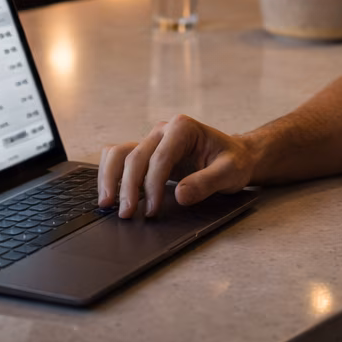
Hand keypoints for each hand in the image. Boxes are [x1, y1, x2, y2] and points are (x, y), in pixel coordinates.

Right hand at [98, 114, 256, 217]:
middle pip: (135, 157)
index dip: (152, 185)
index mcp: (183, 128)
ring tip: (107, 204)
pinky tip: (110, 194)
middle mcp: (163, 130)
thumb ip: (206, 182)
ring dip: (111, 178)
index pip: (160, 157)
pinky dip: (110, 174)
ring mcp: (152, 140)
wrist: (235, 156)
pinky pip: (119, 157)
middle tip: (127, 214)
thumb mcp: (230, 173)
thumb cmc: (233, 162)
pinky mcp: (146, 152)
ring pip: (119, 153)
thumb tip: (179, 195)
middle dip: (128, 187)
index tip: (151, 211)